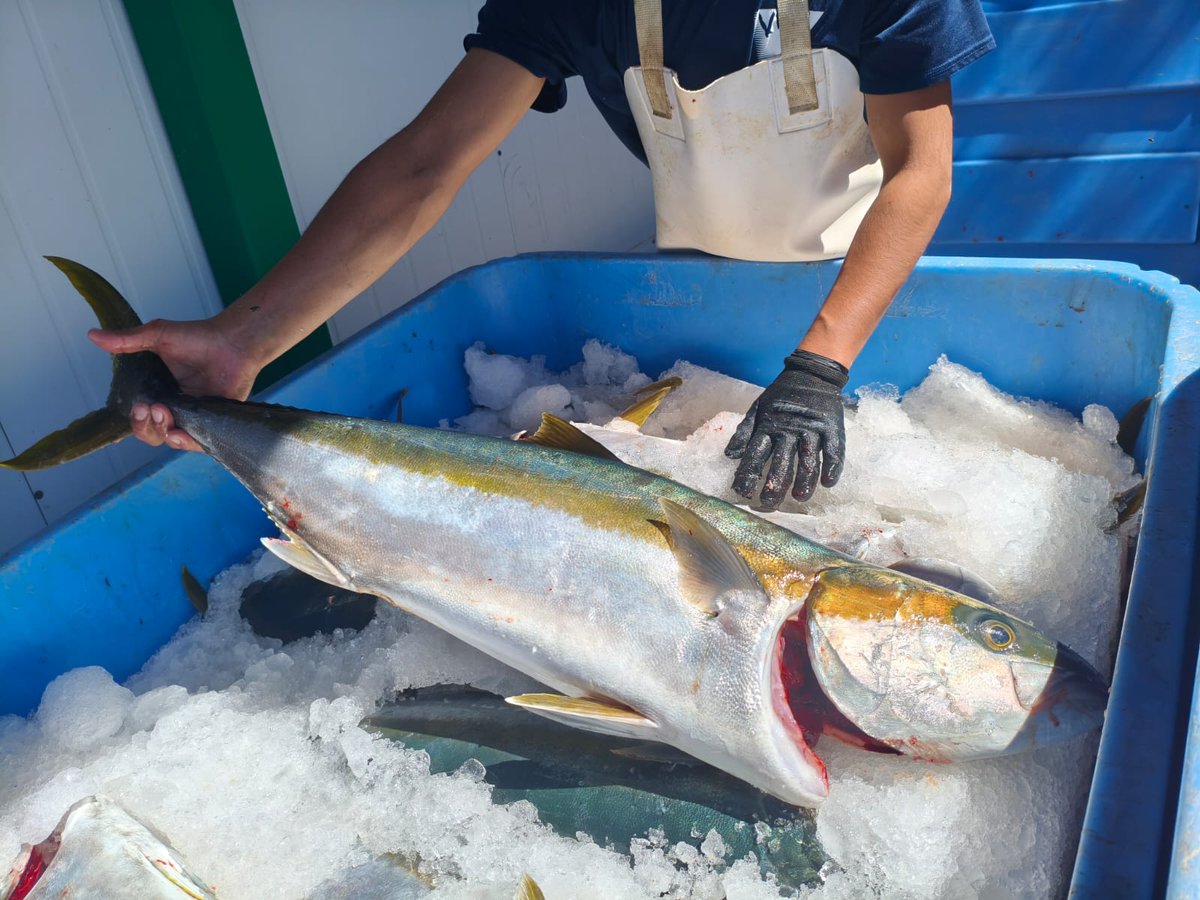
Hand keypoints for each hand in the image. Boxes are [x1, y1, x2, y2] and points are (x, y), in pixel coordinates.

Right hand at [88, 318, 262, 451]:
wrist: (233, 341)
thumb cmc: (198, 338)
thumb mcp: (158, 336)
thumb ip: (127, 341)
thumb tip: (92, 335)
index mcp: (158, 394)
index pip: (140, 418)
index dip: (134, 420)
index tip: (136, 408)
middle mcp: (174, 409)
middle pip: (151, 434)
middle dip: (144, 426)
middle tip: (148, 409)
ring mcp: (194, 418)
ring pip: (170, 440)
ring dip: (162, 431)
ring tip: (164, 412)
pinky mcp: (214, 423)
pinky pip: (198, 443)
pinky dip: (186, 443)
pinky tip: (178, 435)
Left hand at [724, 349, 848, 508]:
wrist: (811, 374)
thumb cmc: (781, 396)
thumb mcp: (757, 410)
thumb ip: (744, 432)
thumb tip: (730, 455)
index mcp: (768, 427)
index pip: (755, 455)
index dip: (747, 474)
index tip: (741, 492)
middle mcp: (789, 430)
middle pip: (781, 462)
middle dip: (774, 485)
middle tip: (769, 504)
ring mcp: (812, 429)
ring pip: (808, 459)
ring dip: (804, 480)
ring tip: (799, 497)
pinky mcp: (832, 427)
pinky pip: (834, 450)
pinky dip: (832, 467)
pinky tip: (828, 483)